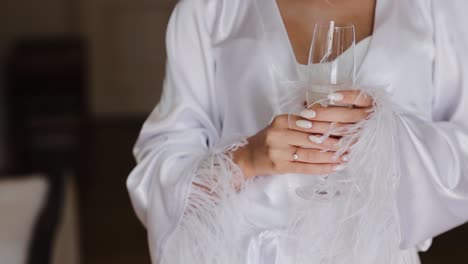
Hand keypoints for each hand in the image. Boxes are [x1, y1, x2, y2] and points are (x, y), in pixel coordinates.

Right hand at [233, 90, 372, 179]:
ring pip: (311, 153)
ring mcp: (279, 152)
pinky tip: (335, 167)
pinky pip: (306, 167)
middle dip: (334, 140)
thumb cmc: (268, 140)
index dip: (329, 124)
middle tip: (353, 141)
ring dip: (331, 155)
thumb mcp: (280, 125)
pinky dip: (322, 168)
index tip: (346, 126)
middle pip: (312, 137)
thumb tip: (327, 121)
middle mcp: (279, 135)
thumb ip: (300, 122)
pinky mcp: (281, 166)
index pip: (310, 122)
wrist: (248, 157)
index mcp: (281, 121)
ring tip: (347, 155)